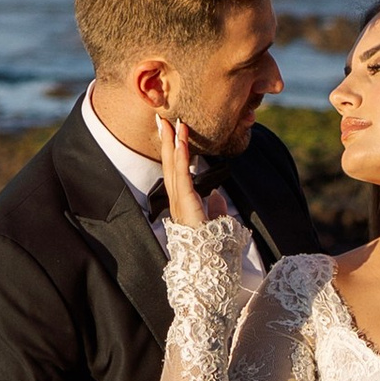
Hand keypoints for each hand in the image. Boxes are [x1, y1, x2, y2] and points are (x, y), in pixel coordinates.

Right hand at [154, 110, 229, 233]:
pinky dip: (182, 157)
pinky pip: (182, 175)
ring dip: (173, 143)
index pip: (176, 171)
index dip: (173, 151)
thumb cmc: (210, 244)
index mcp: (182, 202)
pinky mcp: (185, 202)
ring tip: (173, 123)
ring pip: (174, 166)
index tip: (172, 133)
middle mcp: (175, 199)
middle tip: (162, 120)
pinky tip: (181, 141)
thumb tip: (217, 197)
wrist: (207, 260)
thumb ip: (215, 208)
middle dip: (167, 141)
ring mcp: (178, 200)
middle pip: (170, 164)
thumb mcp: (215, 221)